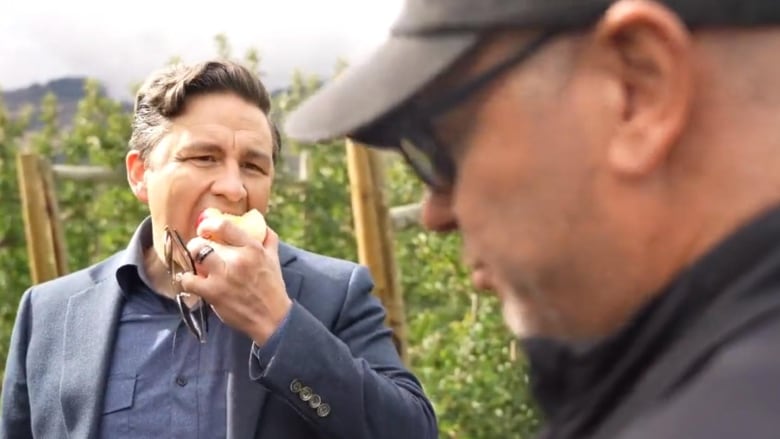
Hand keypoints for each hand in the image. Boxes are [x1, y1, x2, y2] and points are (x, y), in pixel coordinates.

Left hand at [178, 216, 291, 343]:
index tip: (204, 229)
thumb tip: (261, 225)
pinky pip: (189, 280)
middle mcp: (237, 259)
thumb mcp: (274, 259)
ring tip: (193, 263)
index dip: (208, 225)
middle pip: (204, 241)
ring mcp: (224, 276)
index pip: (224, 225)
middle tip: (198, 249)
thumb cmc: (272, 288)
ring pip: (196, 254)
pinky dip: (186, 279)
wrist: (272, 318)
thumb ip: (268, 240)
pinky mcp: (213, 293)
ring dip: (191, 257)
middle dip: (197, 244)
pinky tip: (191, 280)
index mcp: (252, 248)